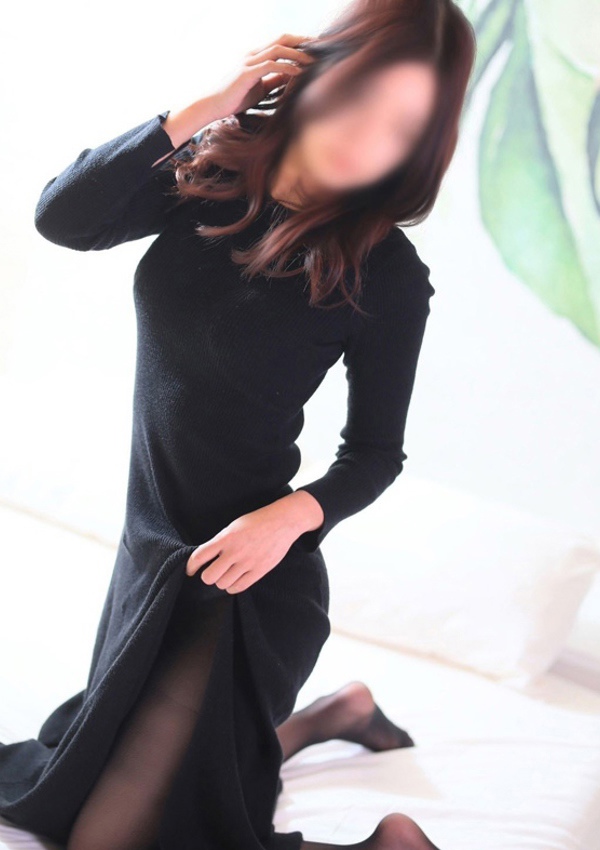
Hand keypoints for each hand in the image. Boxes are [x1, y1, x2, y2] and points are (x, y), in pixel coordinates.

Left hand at [185, 499, 305, 593]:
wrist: (282, 522)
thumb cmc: (256, 522)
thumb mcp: (234, 526)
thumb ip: (220, 542)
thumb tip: (206, 559)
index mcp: (226, 537)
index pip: (199, 556)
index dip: (191, 566)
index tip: (190, 570)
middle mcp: (235, 551)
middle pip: (209, 577)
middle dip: (207, 576)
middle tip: (212, 572)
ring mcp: (248, 562)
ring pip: (223, 584)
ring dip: (221, 581)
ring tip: (226, 574)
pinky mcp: (260, 570)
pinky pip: (239, 587)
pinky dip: (232, 587)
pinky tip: (234, 580)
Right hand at [212, 33, 316, 117]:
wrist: (213, 105)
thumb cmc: (235, 98)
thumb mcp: (261, 88)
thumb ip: (275, 79)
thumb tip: (292, 76)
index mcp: (255, 55)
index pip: (280, 42)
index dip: (298, 42)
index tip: (315, 48)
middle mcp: (252, 54)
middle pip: (282, 39)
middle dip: (302, 41)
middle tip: (319, 48)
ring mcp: (249, 62)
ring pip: (278, 49)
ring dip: (297, 54)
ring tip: (312, 61)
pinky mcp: (247, 73)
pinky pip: (270, 65)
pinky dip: (286, 67)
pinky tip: (298, 73)